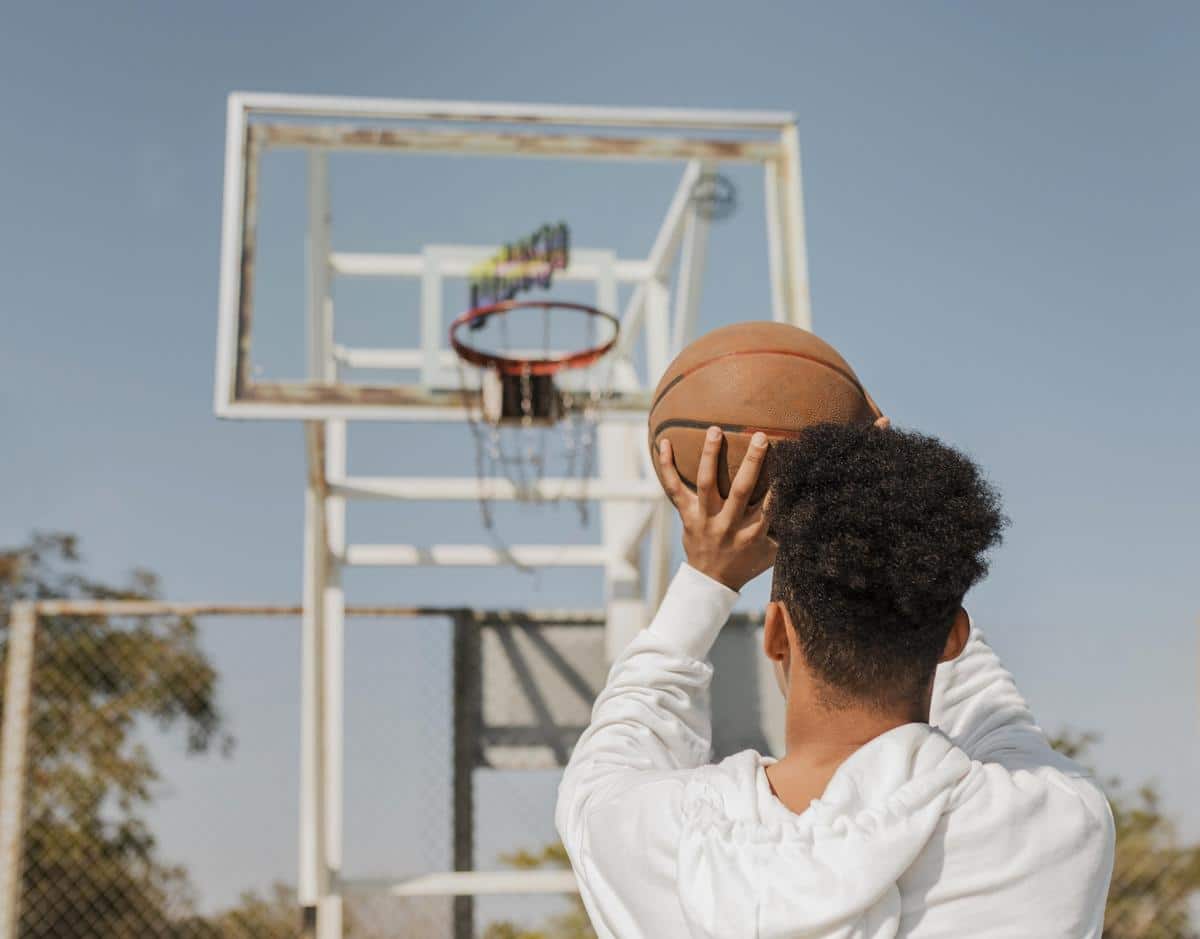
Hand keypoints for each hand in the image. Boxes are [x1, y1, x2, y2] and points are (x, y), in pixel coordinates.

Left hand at [657, 427, 775, 591]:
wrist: (711, 583)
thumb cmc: (746, 563)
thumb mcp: (772, 553)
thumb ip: (786, 531)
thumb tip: (810, 503)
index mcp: (753, 533)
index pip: (771, 504)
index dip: (780, 482)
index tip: (790, 458)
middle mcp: (728, 525)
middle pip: (741, 490)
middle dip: (752, 462)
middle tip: (759, 436)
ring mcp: (704, 519)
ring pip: (707, 484)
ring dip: (710, 455)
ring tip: (714, 430)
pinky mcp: (686, 515)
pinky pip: (673, 489)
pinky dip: (667, 466)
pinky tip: (664, 443)